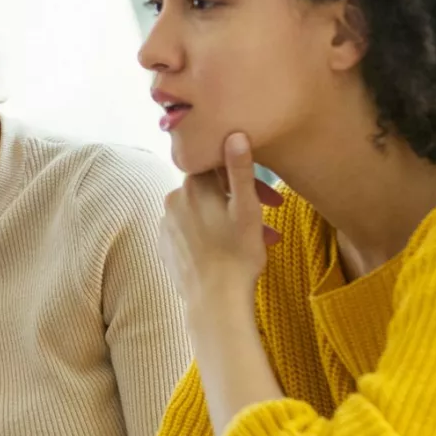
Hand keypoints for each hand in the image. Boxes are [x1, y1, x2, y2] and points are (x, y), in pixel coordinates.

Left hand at [160, 132, 283, 305]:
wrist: (215, 301)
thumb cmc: (237, 255)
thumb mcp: (246, 209)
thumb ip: (240, 169)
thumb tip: (234, 133)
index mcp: (192, 186)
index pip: (218, 167)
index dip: (244, 178)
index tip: (269, 197)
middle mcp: (173, 200)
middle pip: (211, 190)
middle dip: (240, 202)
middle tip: (269, 221)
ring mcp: (167, 224)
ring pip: (203, 212)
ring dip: (228, 221)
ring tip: (256, 242)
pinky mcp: (166, 246)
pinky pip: (191, 231)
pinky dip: (210, 235)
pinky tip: (228, 251)